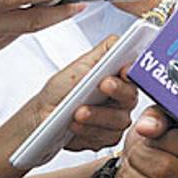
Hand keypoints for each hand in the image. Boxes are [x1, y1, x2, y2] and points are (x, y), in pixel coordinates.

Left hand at [16, 35, 136, 151]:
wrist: (42, 117)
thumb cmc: (60, 91)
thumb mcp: (80, 65)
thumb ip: (104, 51)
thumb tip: (121, 40)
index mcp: (117, 77)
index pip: (135, 74)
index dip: (133, 73)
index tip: (123, 71)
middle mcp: (121, 98)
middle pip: (130, 97)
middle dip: (115, 92)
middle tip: (100, 87)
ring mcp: (116, 119)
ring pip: (118, 120)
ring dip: (97, 116)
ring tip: (78, 113)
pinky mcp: (107, 137)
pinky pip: (107, 137)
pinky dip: (89, 131)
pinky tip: (76, 127)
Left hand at [109, 107, 177, 177]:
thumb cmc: (150, 151)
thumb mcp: (155, 123)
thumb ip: (156, 117)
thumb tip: (149, 126)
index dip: (157, 139)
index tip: (149, 138)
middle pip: (163, 168)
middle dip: (138, 158)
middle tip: (134, 155)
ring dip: (128, 177)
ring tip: (132, 172)